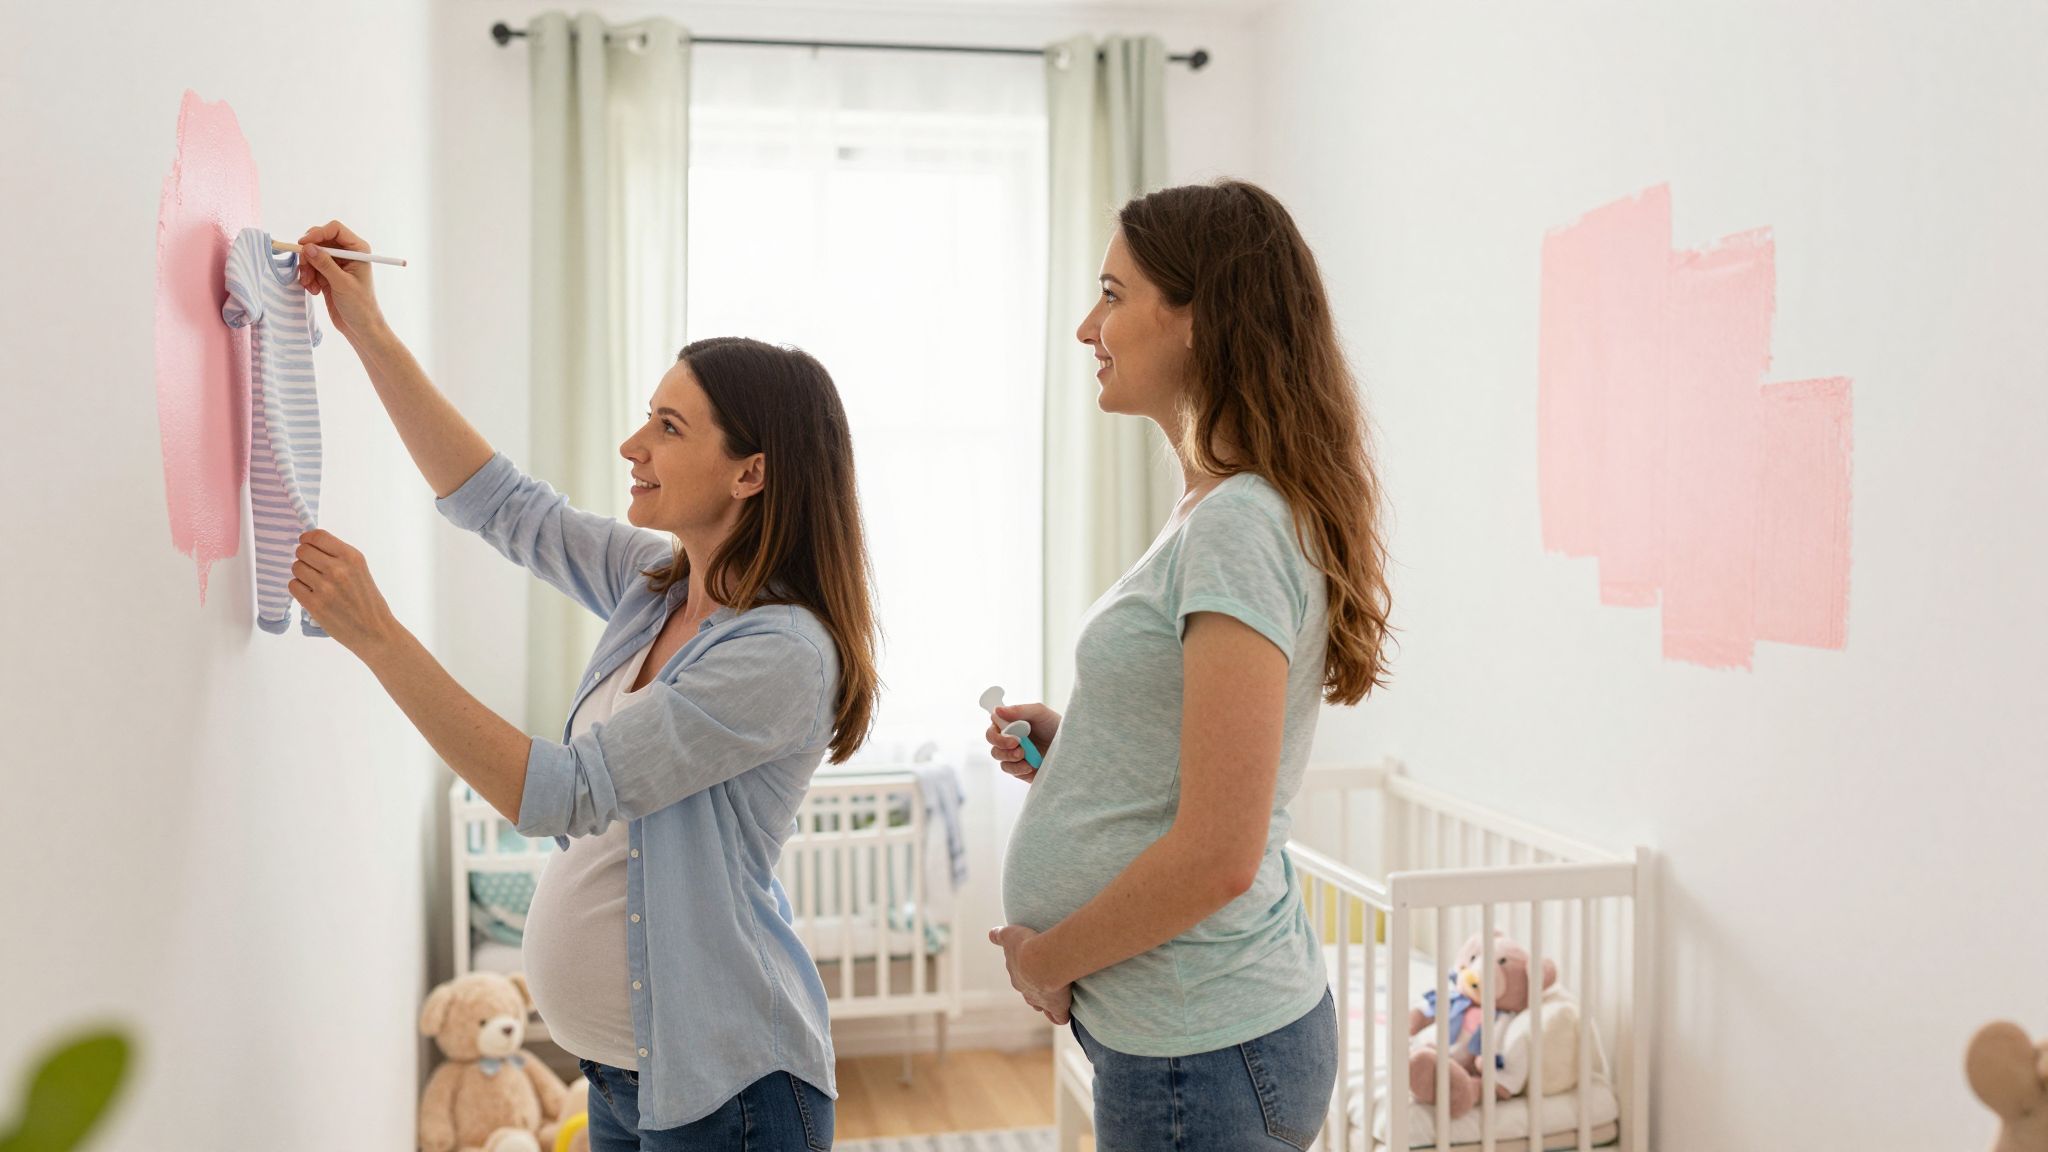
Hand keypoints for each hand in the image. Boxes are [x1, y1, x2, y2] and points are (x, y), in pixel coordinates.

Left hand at [288, 529, 401, 656]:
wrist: (375, 631)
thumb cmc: (368, 601)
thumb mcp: (360, 570)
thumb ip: (338, 556)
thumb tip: (310, 544)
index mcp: (352, 557)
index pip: (317, 536)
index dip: (306, 539)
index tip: (306, 543)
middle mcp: (338, 569)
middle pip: (302, 551)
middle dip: (304, 557)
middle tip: (312, 568)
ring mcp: (325, 587)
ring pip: (296, 568)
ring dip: (301, 574)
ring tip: (314, 583)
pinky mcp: (315, 605)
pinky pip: (293, 586)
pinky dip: (299, 589)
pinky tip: (311, 594)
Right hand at [296, 220, 384, 344]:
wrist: (361, 328)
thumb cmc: (360, 306)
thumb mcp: (342, 284)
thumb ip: (325, 264)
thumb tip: (308, 247)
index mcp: (358, 250)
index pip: (335, 229)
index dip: (318, 234)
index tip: (303, 245)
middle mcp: (347, 253)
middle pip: (319, 240)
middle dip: (309, 255)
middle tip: (305, 271)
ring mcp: (336, 264)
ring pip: (312, 255)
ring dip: (306, 269)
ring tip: (310, 286)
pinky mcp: (327, 275)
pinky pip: (310, 268)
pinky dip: (308, 277)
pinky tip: (313, 290)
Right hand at [985, 702, 1059, 783]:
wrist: (1072, 747)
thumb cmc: (1056, 726)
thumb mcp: (1040, 713)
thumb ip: (1019, 710)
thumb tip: (997, 710)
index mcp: (1012, 723)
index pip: (993, 725)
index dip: (995, 729)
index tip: (1008, 731)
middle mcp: (1010, 737)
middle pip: (992, 741)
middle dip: (1001, 743)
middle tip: (1017, 743)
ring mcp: (1014, 754)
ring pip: (998, 756)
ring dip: (1009, 756)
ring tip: (1024, 754)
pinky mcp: (1019, 769)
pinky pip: (1010, 770)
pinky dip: (1017, 768)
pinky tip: (1029, 765)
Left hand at [989, 924, 1071, 1024]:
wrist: (1041, 960)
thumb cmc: (1026, 945)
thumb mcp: (1009, 936)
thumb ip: (1000, 936)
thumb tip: (991, 934)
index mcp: (1017, 976)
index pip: (1020, 980)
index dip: (1028, 977)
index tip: (1036, 971)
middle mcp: (1027, 991)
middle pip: (1030, 996)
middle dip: (1037, 992)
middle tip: (1048, 983)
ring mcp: (1041, 1001)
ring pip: (1042, 1007)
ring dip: (1048, 1004)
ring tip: (1058, 998)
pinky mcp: (1056, 1007)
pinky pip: (1059, 1017)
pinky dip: (1062, 1016)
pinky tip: (1066, 1011)